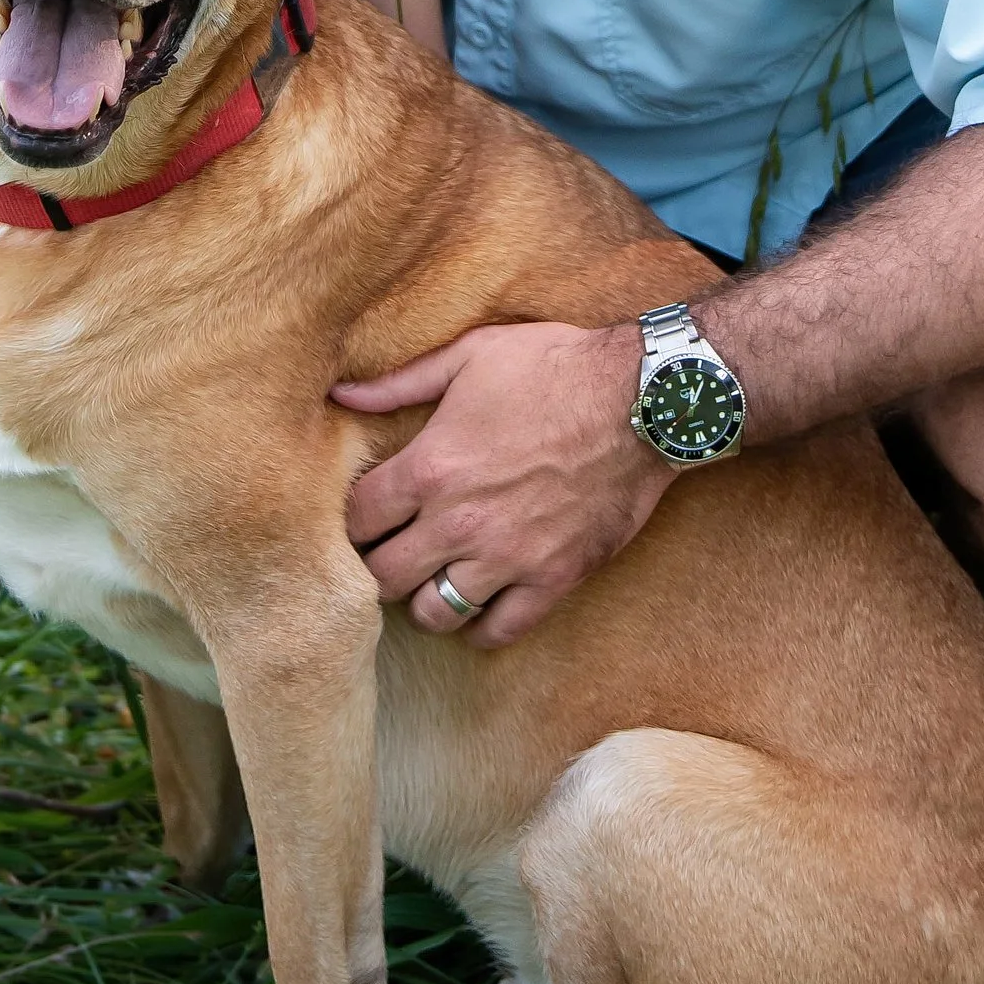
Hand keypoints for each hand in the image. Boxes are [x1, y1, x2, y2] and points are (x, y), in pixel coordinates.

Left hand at [334, 321, 665, 645]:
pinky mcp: (552, 579)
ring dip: (423, 600)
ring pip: (434, 613)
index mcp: (431, 468)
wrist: (642, 400)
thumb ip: (401, 382)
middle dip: (377, 566)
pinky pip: (499, 629)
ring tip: (431, 579)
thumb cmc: (554, 367)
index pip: (358, 520)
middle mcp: (460, 522)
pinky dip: (481, 626)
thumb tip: (340, 395)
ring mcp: (507, 557)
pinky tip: (479, 604)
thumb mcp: (471, 355)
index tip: (364, 516)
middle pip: (383, 577)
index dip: (351, 520)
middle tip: (390, 551)